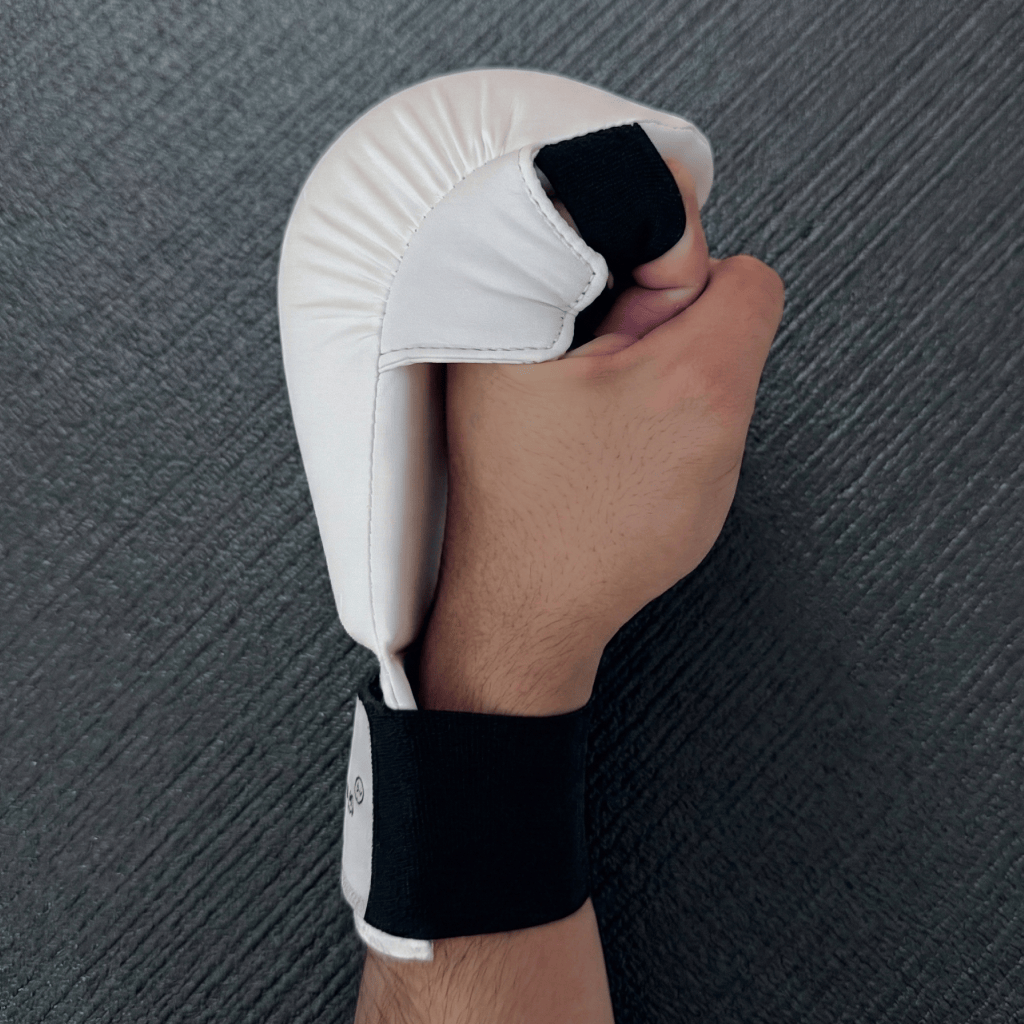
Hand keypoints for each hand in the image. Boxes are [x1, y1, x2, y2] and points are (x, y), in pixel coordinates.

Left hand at [428, 157, 784, 688]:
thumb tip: (733, 271)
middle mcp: (493, 309)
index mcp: (513, 287)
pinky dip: (632, 396)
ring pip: (629, 320)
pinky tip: (616, 448)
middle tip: (647, 404)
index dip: (686, 272)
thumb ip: (740, 301)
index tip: (671, 343)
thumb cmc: (588, 532)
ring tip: (626, 436)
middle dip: (671, 330)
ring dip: (654, 371)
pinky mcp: (520, 390)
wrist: (529, 619)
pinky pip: (607, 363)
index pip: (638, 199)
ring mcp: (504, 354)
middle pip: (636, 263)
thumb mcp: (700, 398)